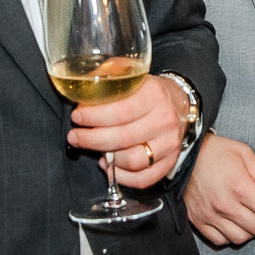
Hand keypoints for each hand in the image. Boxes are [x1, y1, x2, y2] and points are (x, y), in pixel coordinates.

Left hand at [68, 73, 189, 189]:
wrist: (180, 104)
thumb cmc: (148, 91)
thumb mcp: (132, 75)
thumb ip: (108, 76)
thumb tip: (82, 86)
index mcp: (153, 95)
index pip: (120, 111)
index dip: (94, 117)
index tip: (77, 117)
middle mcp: (164, 120)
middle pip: (123, 138)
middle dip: (91, 139)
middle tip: (75, 137)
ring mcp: (169, 144)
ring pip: (132, 161)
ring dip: (107, 159)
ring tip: (94, 150)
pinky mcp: (170, 162)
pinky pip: (143, 179)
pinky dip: (122, 177)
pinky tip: (109, 166)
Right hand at [184, 133, 254, 245]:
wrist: (183, 155)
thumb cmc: (212, 151)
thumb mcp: (243, 153)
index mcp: (239, 187)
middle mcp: (225, 205)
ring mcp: (211, 216)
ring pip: (241, 238)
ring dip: (253, 231)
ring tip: (254, 218)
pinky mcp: (199, 221)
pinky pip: (221, 240)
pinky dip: (232, 237)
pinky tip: (235, 225)